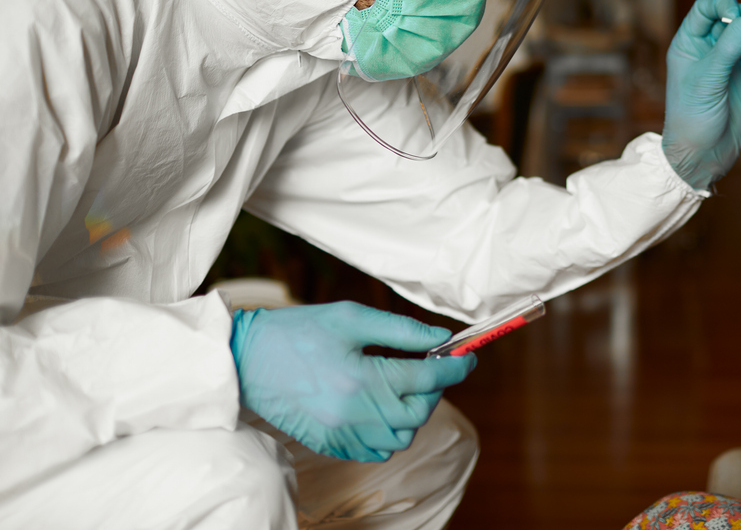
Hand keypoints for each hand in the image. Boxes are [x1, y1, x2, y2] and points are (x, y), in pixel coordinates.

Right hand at [230, 301, 474, 461]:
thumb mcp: (352, 317)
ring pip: (402, 437)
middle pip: (420, 411)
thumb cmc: (298, 331)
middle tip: (429, 366)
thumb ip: (402, 330)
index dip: (455, 367)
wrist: (245, 360)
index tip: (467, 358)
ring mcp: (342, 434)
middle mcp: (355, 413)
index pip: (427, 378)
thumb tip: (442, 339)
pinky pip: (377, 450)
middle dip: (434, 388)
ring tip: (403, 386)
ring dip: (414, 413)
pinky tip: (382, 407)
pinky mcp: (331, 445)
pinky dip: (390, 432)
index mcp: (363, 378)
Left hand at [662, 0, 740, 189]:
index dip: (722, 4)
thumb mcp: (707, 81)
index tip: (737, 14)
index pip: (705, 9)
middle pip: (730, 14)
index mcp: (688, 43)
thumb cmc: (692, 117)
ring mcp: (728, 57)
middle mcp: (707, 46)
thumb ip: (727, 49)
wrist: (703, 152)